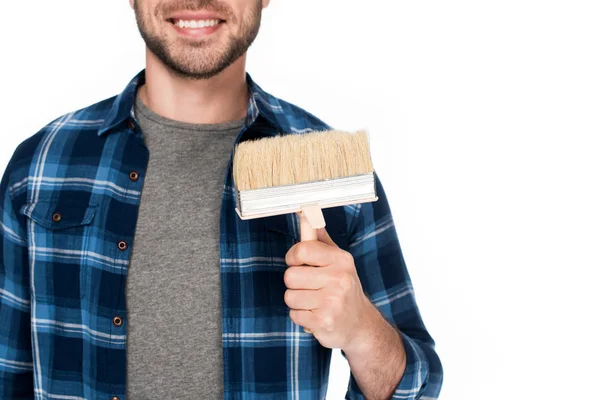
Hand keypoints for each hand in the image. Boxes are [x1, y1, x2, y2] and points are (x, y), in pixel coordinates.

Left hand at [283, 228, 377, 350]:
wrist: (360, 324)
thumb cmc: (343, 287)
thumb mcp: (338, 261)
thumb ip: (320, 239)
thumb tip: (307, 214)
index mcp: (340, 260)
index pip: (302, 250)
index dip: (293, 257)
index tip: (298, 263)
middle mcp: (339, 279)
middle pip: (290, 276)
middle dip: (295, 283)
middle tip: (310, 287)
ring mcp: (333, 302)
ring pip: (290, 297)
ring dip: (297, 301)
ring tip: (314, 302)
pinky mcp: (324, 322)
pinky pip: (294, 315)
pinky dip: (301, 316)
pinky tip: (316, 314)